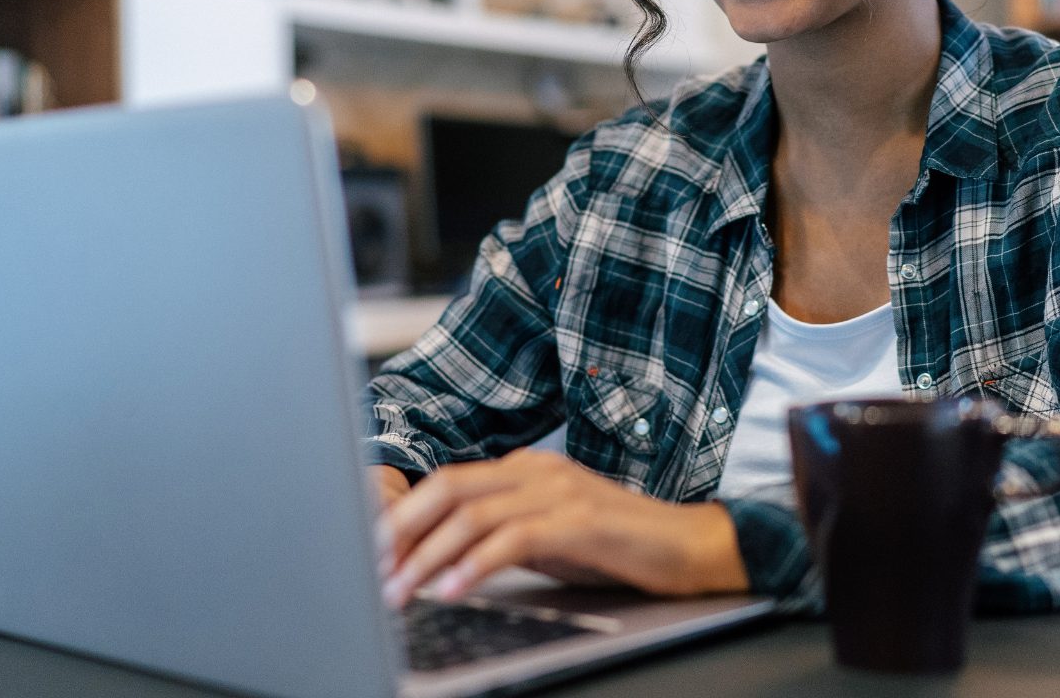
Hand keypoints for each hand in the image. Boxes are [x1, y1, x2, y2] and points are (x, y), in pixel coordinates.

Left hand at [376, 449, 747, 608]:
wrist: (686, 546)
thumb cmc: (617, 545)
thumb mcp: (548, 536)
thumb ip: (501, 535)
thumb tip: (443, 559)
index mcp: (524, 468)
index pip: (447, 483)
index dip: (404, 516)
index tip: (375, 552)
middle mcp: (535, 470)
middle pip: (448, 489)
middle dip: (402, 531)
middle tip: (373, 570)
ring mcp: (557, 491)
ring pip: (472, 515)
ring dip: (428, 556)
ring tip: (401, 591)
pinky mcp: (578, 521)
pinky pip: (512, 540)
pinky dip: (475, 566)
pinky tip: (454, 591)